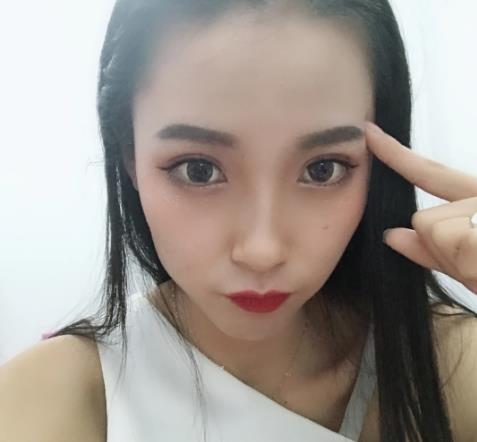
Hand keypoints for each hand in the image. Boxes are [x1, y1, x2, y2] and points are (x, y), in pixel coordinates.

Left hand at [364, 122, 476, 294]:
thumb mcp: (470, 266)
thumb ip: (434, 253)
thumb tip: (391, 236)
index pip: (430, 174)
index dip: (396, 155)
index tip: (368, 133)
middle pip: (424, 222)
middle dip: (443, 251)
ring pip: (435, 232)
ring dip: (461, 262)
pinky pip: (457, 241)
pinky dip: (471, 264)